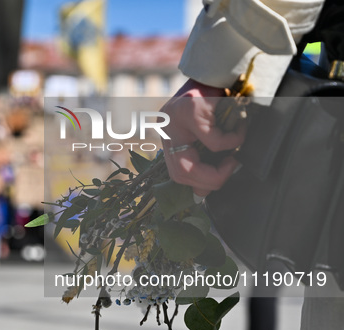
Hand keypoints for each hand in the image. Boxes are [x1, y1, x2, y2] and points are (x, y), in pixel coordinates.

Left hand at [161, 79, 244, 196]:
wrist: (227, 60)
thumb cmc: (222, 96)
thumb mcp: (208, 129)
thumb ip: (205, 154)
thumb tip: (205, 192)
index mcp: (168, 132)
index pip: (175, 173)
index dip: (198, 185)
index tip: (218, 184)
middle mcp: (166, 126)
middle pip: (179, 174)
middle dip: (210, 181)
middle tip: (231, 170)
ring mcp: (174, 118)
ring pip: (190, 165)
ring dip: (221, 167)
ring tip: (236, 153)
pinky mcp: (191, 109)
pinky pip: (213, 141)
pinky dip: (232, 140)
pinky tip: (241, 129)